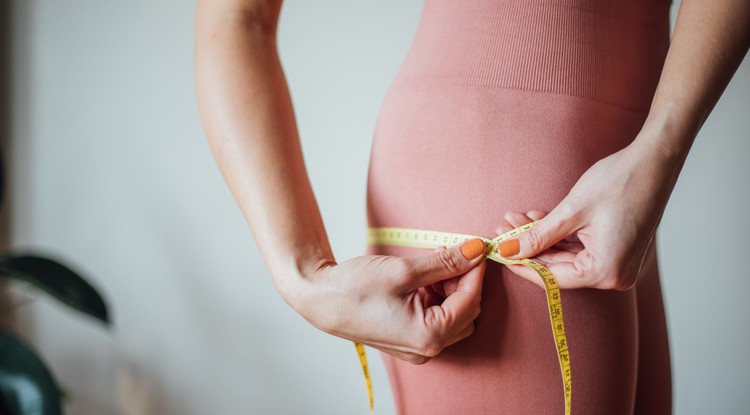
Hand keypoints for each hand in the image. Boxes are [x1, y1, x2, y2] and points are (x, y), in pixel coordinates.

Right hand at [297, 238, 486, 363]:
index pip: (470, 301)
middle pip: (467, 312)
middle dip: (463, 281)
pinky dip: (437, 298)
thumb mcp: (404, 270)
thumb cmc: (355, 288)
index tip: (475, 247)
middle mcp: (426, 349)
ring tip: (430, 267)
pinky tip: (422, 280)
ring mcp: (417, 348)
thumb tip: (475, 250)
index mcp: (429, 336)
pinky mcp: (409, 340)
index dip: (475, 271)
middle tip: (448, 253)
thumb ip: (445, 262)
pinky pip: (437, 319)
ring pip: (455, 316)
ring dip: (451, 289)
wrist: (320, 299)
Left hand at [494, 142, 676, 289]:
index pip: (552, 278)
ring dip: (541, 237)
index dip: (521, 265)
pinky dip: (558, 234)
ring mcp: (618, 262)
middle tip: (502, 229)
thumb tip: (508, 250)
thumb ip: (538, 236)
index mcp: (606, 272)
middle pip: (558, 267)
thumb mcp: (571, 211)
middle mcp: (615, 274)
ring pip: (566, 255)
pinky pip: (580, 248)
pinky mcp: (617, 248)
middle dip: (528, 246)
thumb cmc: (619, 183)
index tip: (499, 253)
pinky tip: (536, 219)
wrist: (654, 160)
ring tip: (514, 219)